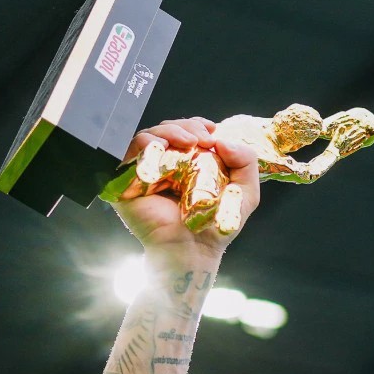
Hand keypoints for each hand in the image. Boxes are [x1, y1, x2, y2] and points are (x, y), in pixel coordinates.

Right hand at [110, 118, 262, 260]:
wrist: (193, 249)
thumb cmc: (216, 225)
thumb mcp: (245, 191)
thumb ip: (246, 160)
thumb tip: (222, 138)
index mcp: (188, 163)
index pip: (186, 132)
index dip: (196, 125)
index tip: (211, 130)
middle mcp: (165, 165)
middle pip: (168, 129)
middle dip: (186, 126)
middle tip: (202, 138)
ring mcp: (145, 172)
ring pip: (150, 135)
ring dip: (170, 131)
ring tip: (189, 142)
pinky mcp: (127, 182)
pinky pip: (130, 152)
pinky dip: (147, 143)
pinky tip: (163, 147)